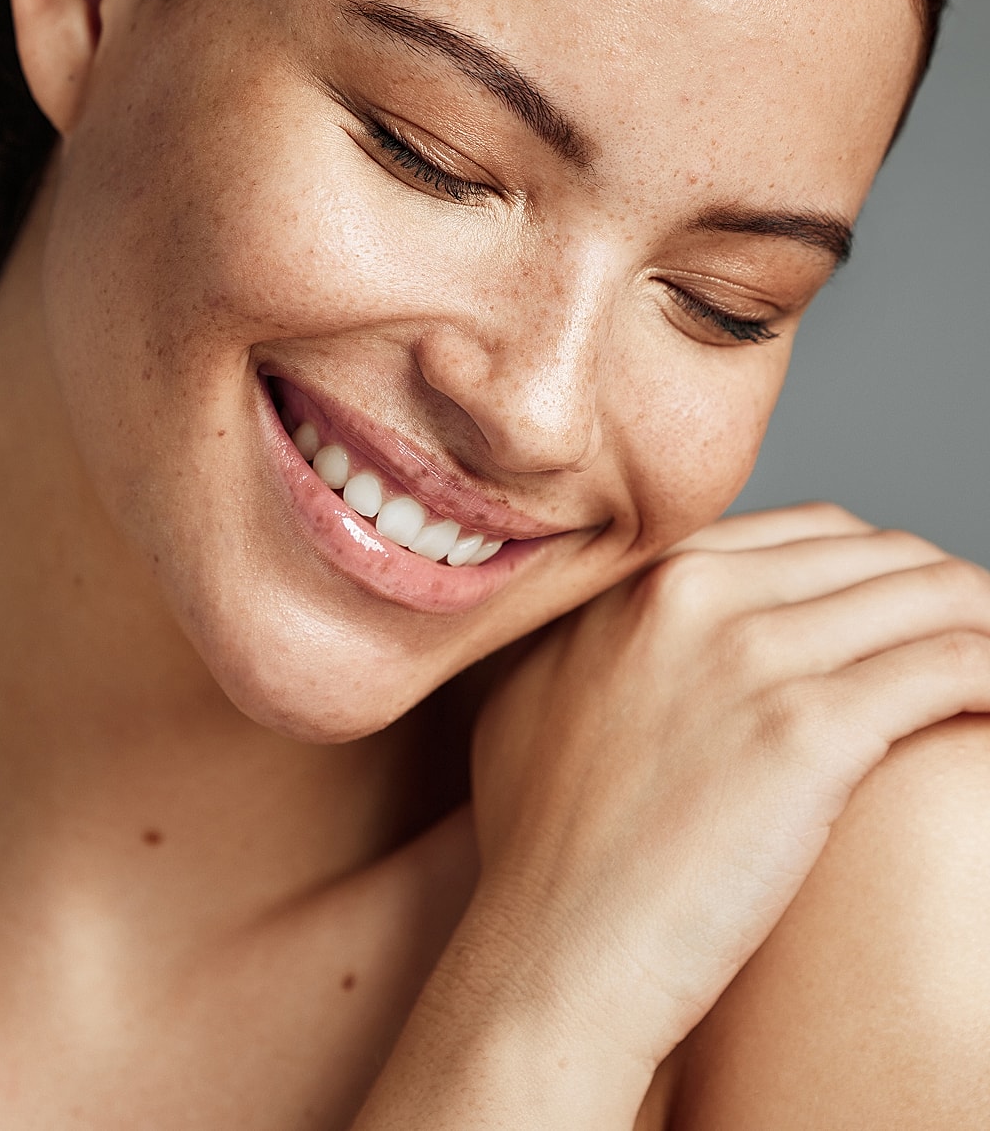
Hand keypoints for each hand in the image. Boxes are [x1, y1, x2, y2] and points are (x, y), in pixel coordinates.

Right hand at [469, 504, 989, 1075]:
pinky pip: (955, 664)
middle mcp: (691, 592)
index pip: (806, 533)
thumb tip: (665, 633)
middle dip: (939, 595)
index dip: (874, 575)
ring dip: (988, 626)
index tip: (905, 625)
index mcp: (640, 579)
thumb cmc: (540, 851)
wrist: (545, 952)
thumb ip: (610, 638)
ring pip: (930, 594)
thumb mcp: (544, 696)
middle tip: (976, 650)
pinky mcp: (806, 731)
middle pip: (873, 552)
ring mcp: (748, 654)